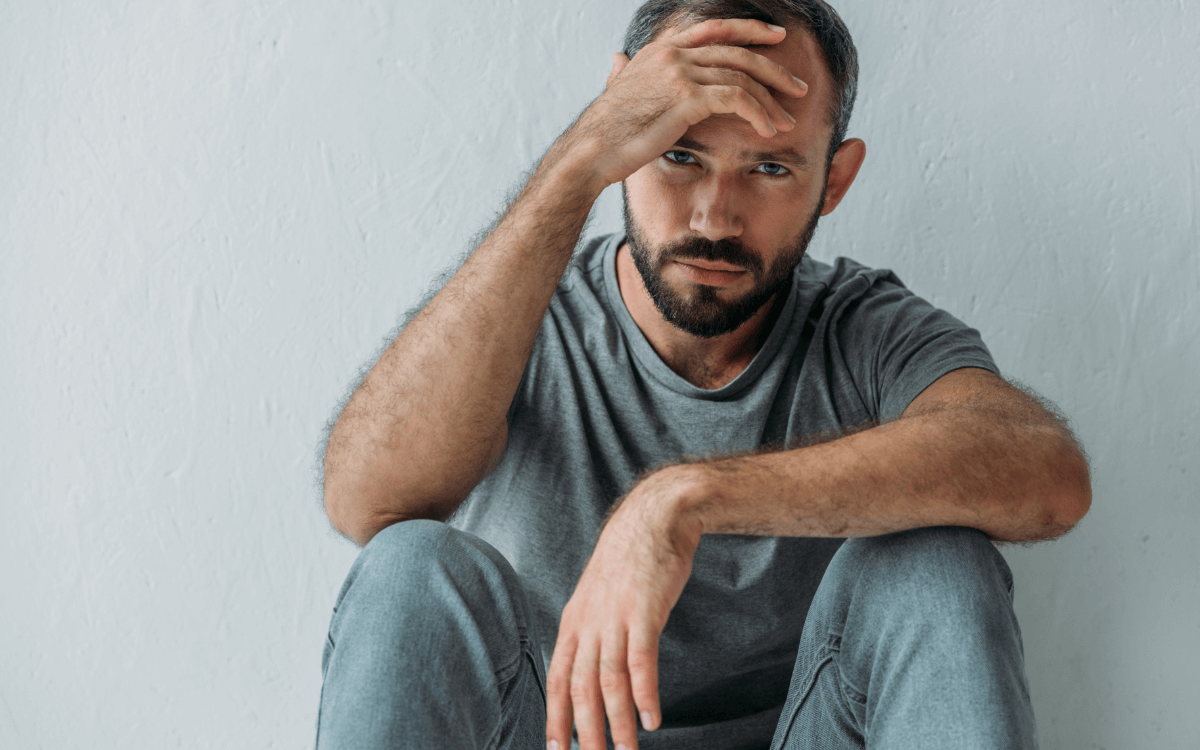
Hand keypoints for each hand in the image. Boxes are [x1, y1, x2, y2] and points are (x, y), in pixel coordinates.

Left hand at [545, 467, 705, 749]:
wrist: (654, 517)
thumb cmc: (630, 560)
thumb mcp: (598, 595)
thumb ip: (592, 629)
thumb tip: (590, 664)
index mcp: (574, 621)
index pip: (556, 678)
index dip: (555, 717)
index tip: (556, 749)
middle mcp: (588, 623)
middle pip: (580, 688)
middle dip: (585, 732)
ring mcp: (614, 617)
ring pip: (609, 681)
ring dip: (617, 722)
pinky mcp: (644, 611)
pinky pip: (640, 660)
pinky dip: (644, 693)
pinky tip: (650, 718)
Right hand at [568, 18, 808, 187]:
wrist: (591, 150)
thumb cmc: (604, 130)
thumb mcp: (616, 90)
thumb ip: (624, 72)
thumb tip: (618, 60)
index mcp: (661, 49)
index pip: (715, 28)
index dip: (749, 30)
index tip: (775, 37)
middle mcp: (673, 54)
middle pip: (738, 51)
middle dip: (774, 69)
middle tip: (798, 88)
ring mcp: (680, 72)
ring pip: (742, 77)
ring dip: (770, 101)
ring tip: (787, 121)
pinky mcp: (686, 97)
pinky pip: (736, 99)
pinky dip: (757, 114)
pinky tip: (767, 130)